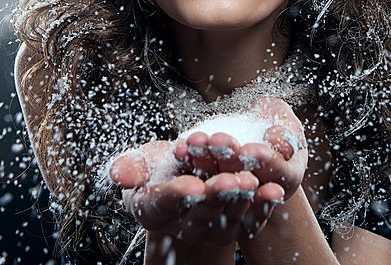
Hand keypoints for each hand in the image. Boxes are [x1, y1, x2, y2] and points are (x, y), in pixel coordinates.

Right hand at [109, 140, 282, 244]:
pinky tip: (274, 191)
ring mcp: (212, 227)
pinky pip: (251, 220)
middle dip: (216, 195)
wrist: (189, 178)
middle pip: (200, 210)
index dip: (176, 195)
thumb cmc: (161, 168)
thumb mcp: (144, 162)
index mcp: (155, 208)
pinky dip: (263, 206)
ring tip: (252, 182)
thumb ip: (132, 167)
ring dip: (241, 200)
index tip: (190, 186)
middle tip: (230, 182)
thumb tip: (117, 173)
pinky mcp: (236, 226)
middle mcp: (184, 224)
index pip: (163, 204)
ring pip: (228, 214)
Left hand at [175, 98, 307, 200]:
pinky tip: (179, 148)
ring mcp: (234, 191)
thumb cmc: (277, 122)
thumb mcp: (286, 122)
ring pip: (219, 181)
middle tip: (217, 141)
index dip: (264, 162)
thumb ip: (286, 132)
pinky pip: (199, 174)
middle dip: (230, 160)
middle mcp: (261, 191)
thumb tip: (279, 143)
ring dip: (205, 160)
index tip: (249, 149)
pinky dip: (189, 160)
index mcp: (287, 178)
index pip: (278, 174)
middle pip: (245, 181)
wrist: (256, 129)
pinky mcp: (209, 184)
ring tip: (195, 141)